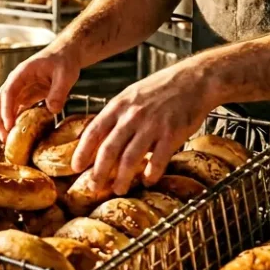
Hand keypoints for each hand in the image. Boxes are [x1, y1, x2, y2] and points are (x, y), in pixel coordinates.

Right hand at [0, 45, 80, 140]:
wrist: (65, 55)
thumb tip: (52, 110)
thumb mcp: (65, 75)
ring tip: (8, 140)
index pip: (8, 92)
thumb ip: (59, 92)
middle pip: (0, 101)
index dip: (6, 110)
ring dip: (4, 122)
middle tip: (4, 138)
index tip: (9, 125)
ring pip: (4, 107)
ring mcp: (20, 89)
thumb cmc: (64, 61)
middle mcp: (16, 82)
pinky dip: (14, 121)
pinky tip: (17, 133)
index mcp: (21, 73)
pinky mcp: (26, 96)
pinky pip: (16, 110)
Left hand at [71, 61, 217, 194]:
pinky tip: (148, 181)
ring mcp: (152, 126)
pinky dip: (151, 173)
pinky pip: (158, 159)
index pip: (93, 132)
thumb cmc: (161, 88)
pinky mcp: (172, 134)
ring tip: (119, 189)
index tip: (76, 167)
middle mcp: (132, 116)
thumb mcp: (131, 95)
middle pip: (109, 149)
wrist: (194, 80)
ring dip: (123, 178)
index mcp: (118, 106)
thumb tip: (100, 136)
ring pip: (131, 158)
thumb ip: (116, 115)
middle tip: (93, 187)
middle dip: (99, 172)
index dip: (82, 152)